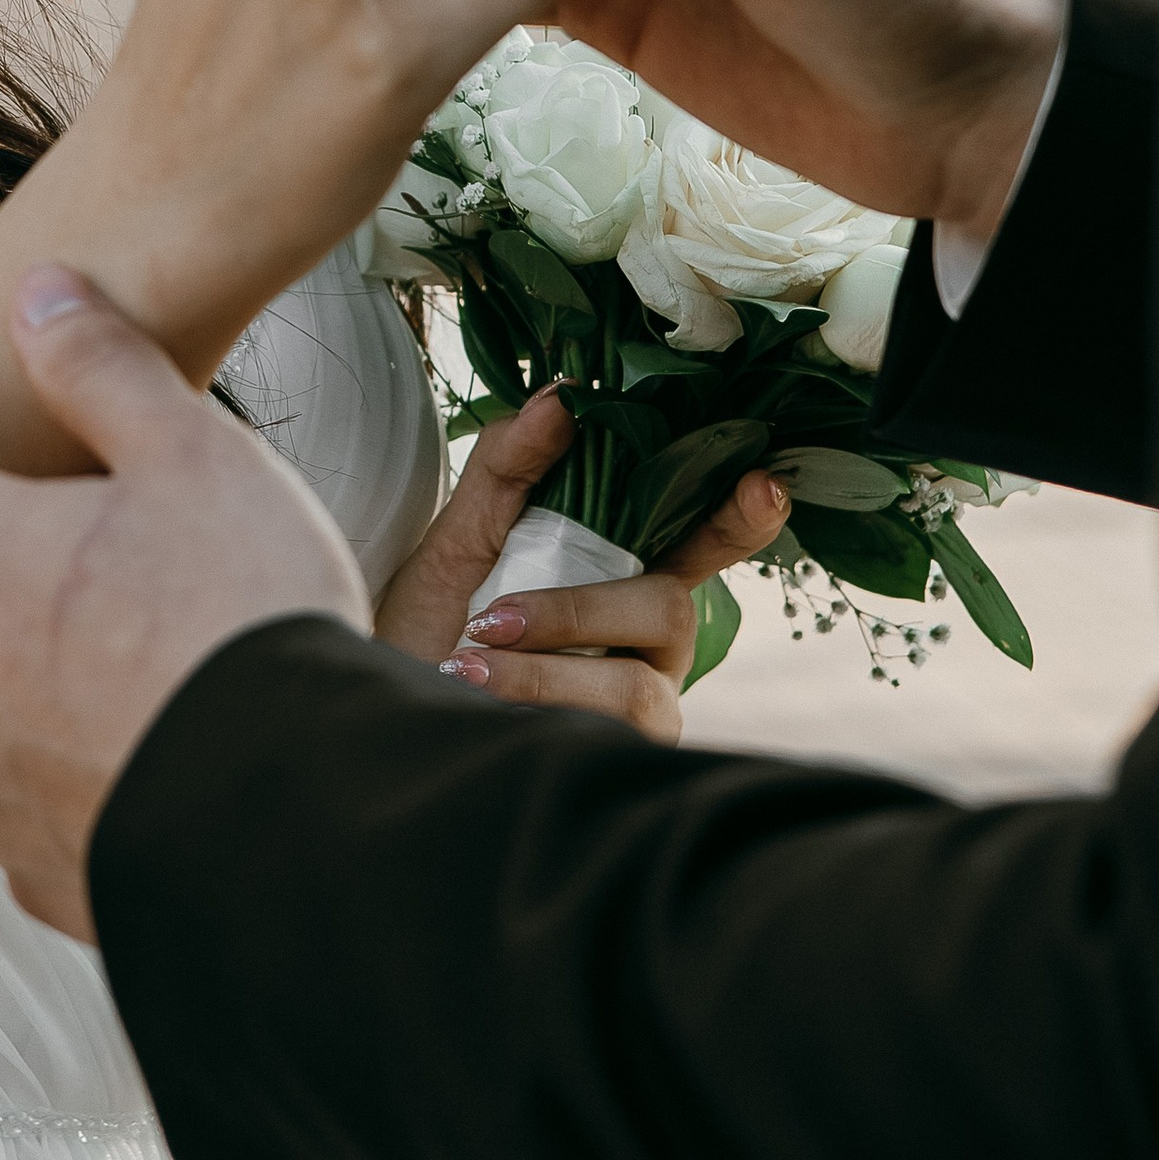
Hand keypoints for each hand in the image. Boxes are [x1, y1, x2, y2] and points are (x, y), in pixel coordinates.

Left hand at [0, 266, 371, 939]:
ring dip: (41, 648)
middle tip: (106, 514)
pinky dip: (77, 743)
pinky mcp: (29, 866)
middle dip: (2, 532)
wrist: (304, 834)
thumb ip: (98, 366)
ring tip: (155, 639)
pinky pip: (34, 776)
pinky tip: (160, 735)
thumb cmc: (243, 625)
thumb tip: (38, 295)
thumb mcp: (189, 456)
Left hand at [371, 384, 791, 741]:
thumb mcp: (459, 539)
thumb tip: (564, 396)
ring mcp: (647, 706)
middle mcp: (652, 642)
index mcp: (628, 574)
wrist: (395, 709)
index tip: (763, 484)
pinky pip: (609, 735)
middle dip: (577, 612)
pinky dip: (539, 707)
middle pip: (669, 607)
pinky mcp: (627, 763)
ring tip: (468, 666)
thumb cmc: (432, 628)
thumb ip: (510, 466)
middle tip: (490, 619)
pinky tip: (484, 703)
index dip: (741, 516)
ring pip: (636, 684)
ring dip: (546, 672)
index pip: (704, 540)